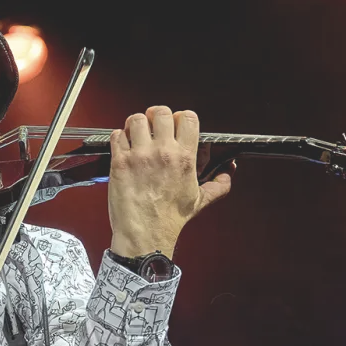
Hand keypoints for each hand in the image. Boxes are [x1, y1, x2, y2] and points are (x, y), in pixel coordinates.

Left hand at [108, 106, 232, 257]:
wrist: (145, 234)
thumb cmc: (168, 219)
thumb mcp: (199, 200)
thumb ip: (218, 184)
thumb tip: (229, 172)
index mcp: (184, 158)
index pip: (187, 117)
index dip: (180, 117)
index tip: (174, 125)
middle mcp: (163, 153)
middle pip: (160, 112)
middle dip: (156, 116)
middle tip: (153, 126)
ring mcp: (139, 156)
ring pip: (136, 119)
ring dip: (136, 124)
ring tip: (136, 134)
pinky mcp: (120, 162)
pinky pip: (117, 135)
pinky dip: (119, 137)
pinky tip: (123, 146)